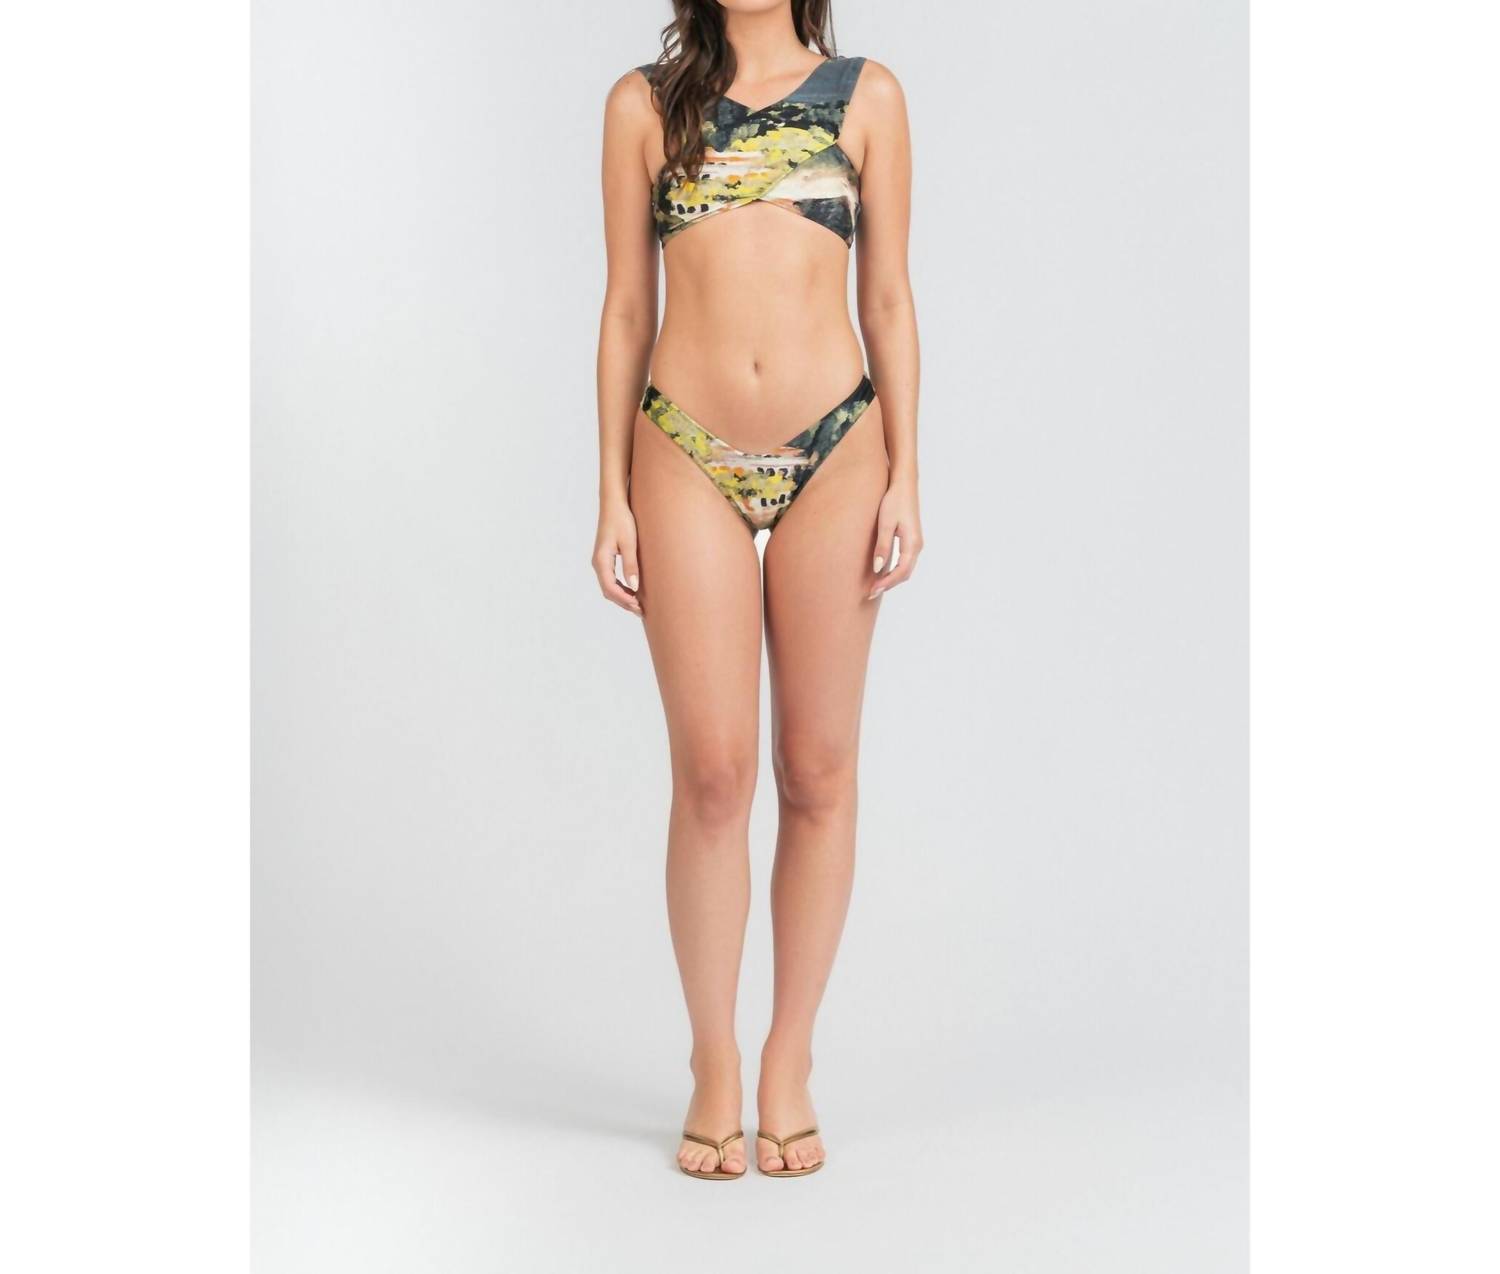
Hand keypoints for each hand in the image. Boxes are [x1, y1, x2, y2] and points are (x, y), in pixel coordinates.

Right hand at [592, 497, 641, 615]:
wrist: (614, 504)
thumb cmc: (622, 520)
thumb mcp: (629, 543)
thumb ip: (631, 565)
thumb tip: (634, 587)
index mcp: (601, 560)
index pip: (610, 587)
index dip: (624, 600)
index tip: (638, 606)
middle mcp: (597, 563)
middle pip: (608, 591)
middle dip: (623, 602)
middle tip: (641, 610)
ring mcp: (600, 561)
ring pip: (608, 586)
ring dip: (622, 597)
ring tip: (638, 605)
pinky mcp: (605, 558)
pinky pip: (611, 579)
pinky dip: (620, 589)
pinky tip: (633, 592)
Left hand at [870, 475, 923, 599]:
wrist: (904, 484)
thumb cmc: (894, 501)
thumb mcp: (885, 523)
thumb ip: (882, 546)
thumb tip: (878, 568)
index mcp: (912, 543)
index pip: (901, 571)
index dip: (887, 583)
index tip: (872, 590)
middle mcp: (917, 546)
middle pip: (905, 573)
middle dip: (888, 584)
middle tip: (870, 592)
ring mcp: (915, 543)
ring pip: (905, 568)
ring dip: (891, 579)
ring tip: (874, 585)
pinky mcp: (911, 539)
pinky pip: (904, 561)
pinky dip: (894, 570)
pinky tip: (881, 571)